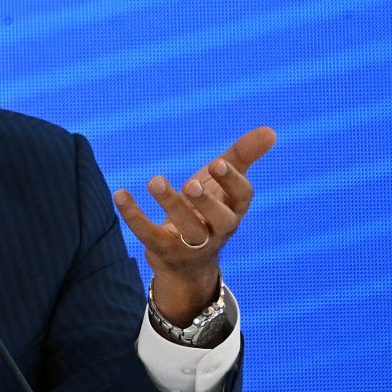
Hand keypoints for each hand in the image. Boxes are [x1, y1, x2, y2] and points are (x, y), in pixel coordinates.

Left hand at [112, 127, 275, 323]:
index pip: (243, 198)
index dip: (232, 182)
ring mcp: (193, 245)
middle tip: (191, 183)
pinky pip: (149, 235)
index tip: (217, 163)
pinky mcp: (164, 251)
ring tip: (155, 181)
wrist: (185, 260)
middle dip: (207, 202)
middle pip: (220, 220)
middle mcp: (219, 230)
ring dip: (171, 204)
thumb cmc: (207, 210)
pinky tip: (120, 194)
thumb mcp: (221, 183)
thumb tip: (271, 130)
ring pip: (187, 229)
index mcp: (234, 210)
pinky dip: (134, 215)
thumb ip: (242, 157)